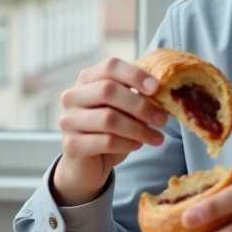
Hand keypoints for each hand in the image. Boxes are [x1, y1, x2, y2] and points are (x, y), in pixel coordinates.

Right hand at [52, 58, 170, 206]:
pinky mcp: (71, 145)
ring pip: (109, 119)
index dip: (135, 75)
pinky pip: (106, 141)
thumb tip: (162, 92)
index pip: (110, 66)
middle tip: (162, 119)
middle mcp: (73, 96)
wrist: (89, 164)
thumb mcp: (124, 109)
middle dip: (141, 105)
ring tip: (156, 137)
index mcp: (87, 79)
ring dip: (139, 129)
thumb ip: (137, 96)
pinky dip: (128, 144)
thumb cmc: (110, 130)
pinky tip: (137, 145)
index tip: (157, 88)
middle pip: (108, 90)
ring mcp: (68, 120)